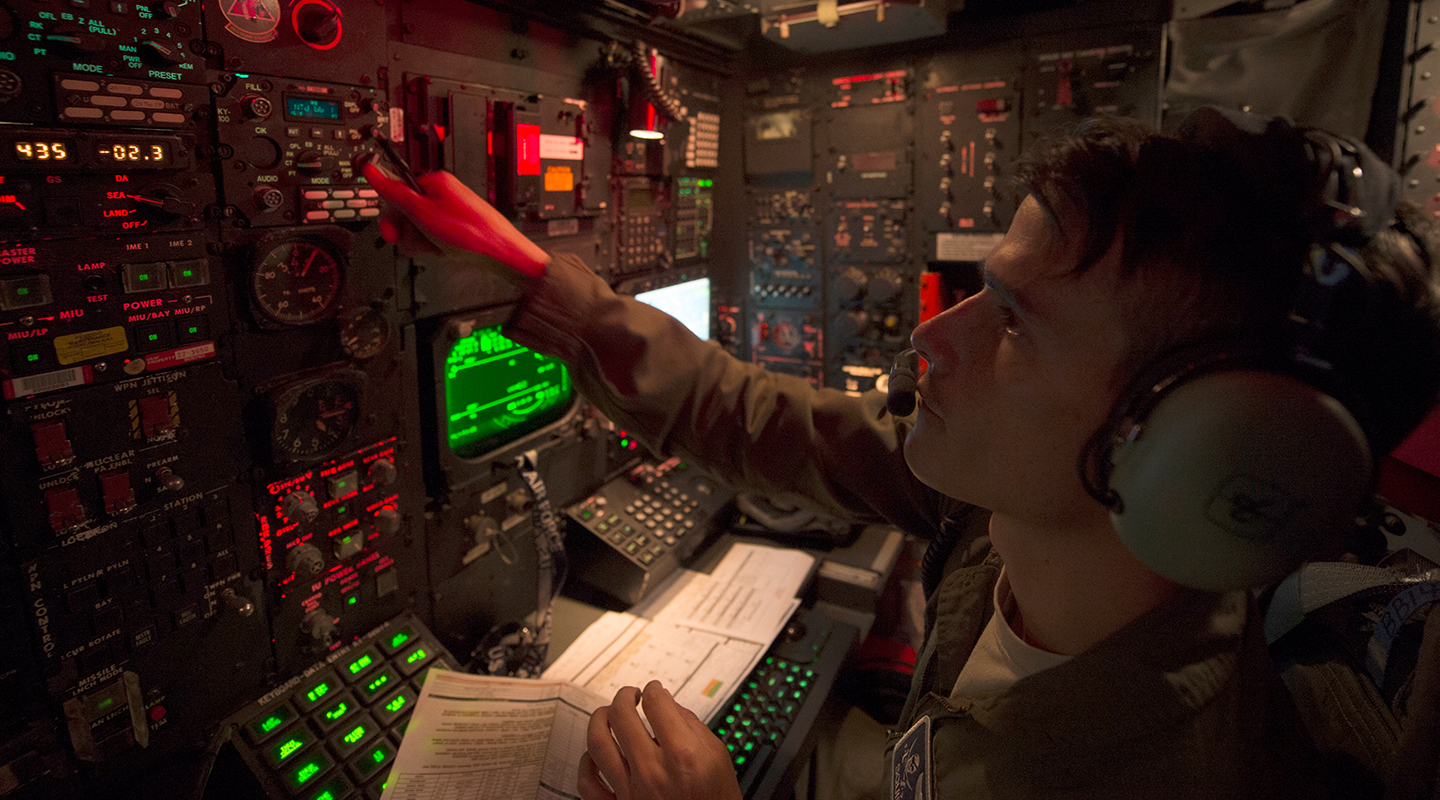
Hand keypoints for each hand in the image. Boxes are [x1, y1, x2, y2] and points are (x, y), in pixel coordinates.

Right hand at [360, 161, 549, 278]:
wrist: (502, 254)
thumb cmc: (471, 233)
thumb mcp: (423, 214)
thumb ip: (394, 194)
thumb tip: (371, 172)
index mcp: (435, 181)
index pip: (397, 192)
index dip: (391, 216)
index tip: (390, 233)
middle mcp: (443, 193)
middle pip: (407, 212)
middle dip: (409, 231)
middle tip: (419, 242)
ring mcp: (450, 211)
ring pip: (420, 227)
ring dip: (423, 241)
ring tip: (438, 247)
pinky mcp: (456, 226)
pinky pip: (434, 235)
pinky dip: (435, 246)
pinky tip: (445, 251)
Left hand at [579, 681, 742, 799]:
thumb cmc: (716, 799)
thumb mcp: (717, 756)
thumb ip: (692, 726)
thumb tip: (668, 705)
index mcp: (681, 754)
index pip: (656, 703)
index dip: (654, 689)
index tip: (654, 691)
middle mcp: (652, 770)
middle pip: (621, 714)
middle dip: (625, 696)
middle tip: (630, 695)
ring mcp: (631, 791)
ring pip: (597, 741)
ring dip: (599, 719)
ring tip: (608, 714)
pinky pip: (586, 782)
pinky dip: (585, 764)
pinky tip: (595, 754)